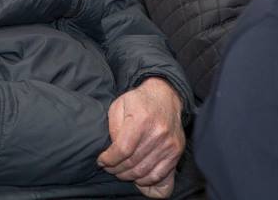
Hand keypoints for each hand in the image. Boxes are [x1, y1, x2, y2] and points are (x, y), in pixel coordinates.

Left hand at [97, 78, 184, 197]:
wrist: (166, 97)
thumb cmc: (139, 101)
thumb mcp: (118, 105)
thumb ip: (113, 128)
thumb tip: (112, 151)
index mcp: (141, 119)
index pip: (123, 149)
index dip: (109, 159)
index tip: (101, 161)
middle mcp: (158, 133)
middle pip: (133, 162)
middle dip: (116, 169)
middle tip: (108, 168)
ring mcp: (169, 144)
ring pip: (144, 171)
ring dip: (128, 176)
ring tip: (120, 171)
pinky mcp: (176, 151)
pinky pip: (159, 175)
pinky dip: (145, 180)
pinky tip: (136, 176)